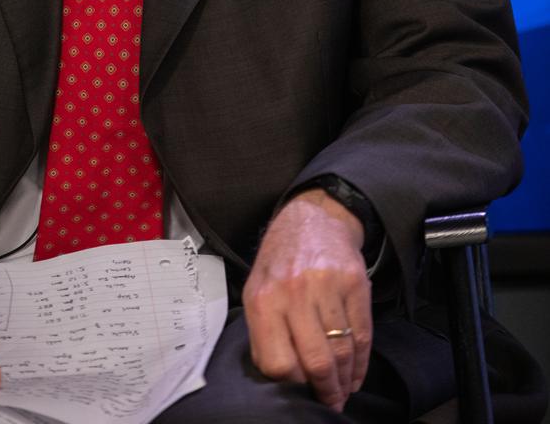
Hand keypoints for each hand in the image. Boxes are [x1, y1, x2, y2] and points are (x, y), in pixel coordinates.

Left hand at [242, 189, 371, 412]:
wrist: (313, 218)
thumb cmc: (281, 260)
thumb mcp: (257, 289)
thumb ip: (263, 332)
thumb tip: (279, 379)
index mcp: (263, 299)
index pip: (277, 363)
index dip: (291, 386)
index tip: (300, 395)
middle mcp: (293, 292)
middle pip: (315, 362)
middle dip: (325, 392)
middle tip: (329, 403)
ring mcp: (326, 286)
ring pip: (341, 352)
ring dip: (344, 381)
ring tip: (342, 391)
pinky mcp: (354, 283)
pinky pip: (362, 335)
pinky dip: (361, 362)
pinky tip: (355, 373)